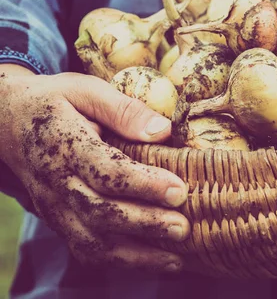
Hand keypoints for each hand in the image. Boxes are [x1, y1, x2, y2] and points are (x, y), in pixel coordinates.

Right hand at [0, 65, 190, 271]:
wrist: (4, 122)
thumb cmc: (53, 101)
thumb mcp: (85, 89)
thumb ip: (123, 109)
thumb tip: (163, 131)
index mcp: (65, 144)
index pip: (105, 171)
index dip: (143, 184)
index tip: (179, 190)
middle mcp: (56, 181)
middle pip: (100, 212)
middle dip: (145, 224)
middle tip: (183, 227)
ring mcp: (54, 206)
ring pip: (91, 241)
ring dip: (135, 255)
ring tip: (175, 259)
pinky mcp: (57, 220)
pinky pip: (83, 249)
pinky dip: (117, 262)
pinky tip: (151, 262)